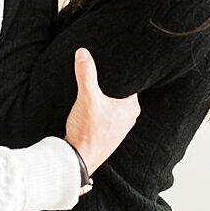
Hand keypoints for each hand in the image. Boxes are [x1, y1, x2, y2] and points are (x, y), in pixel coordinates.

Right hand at [65, 48, 139, 175]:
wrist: (78, 158)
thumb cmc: (88, 130)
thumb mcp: (86, 97)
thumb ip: (86, 73)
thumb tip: (83, 52)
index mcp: (131, 107)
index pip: (130, 83)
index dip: (119, 74)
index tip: (109, 64)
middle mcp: (129, 118)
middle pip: (121, 94)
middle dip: (110, 86)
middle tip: (98, 74)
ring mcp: (120, 128)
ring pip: (113, 106)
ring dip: (104, 100)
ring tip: (93, 90)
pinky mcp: (108, 135)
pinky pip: (107, 117)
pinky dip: (100, 111)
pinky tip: (89, 109)